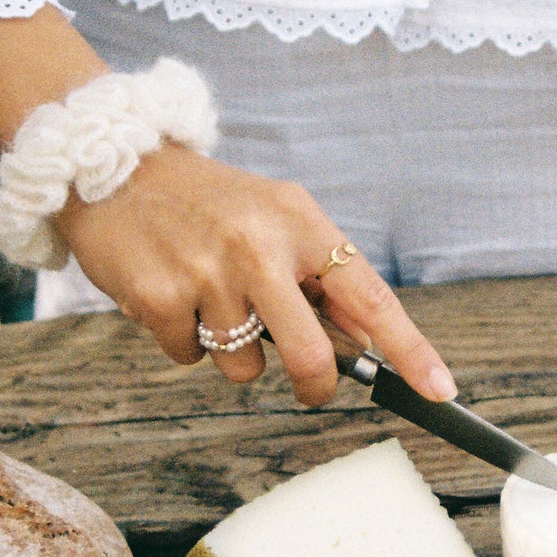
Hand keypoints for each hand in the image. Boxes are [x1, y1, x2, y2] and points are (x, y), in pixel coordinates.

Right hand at [57, 141, 456, 407]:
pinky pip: (189, 357)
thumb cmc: (208, 202)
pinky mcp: (159, 296)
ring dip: (231, 351)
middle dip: (315, 385)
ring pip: (244, 367)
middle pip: (310, 355)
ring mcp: (207, 273)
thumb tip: (367, 340)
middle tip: (310, 386)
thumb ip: (320, 275)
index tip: (441, 391)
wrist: (115, 165)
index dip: (410, 350)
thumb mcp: (276, 217)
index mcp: (301, 223)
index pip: (370, 297)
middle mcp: (259, 246)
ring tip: (208, 297)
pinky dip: (183, 339)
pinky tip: (171, 292)